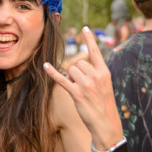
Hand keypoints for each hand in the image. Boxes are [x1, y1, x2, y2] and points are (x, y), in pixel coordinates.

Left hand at [44, 26, 122, 148]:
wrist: (106, 124)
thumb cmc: (104, 105)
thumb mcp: (104, 86)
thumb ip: (94, 74)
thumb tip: (74, 69)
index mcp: (105, 72)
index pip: (96, 52)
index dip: (89, 40)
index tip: (85, 28)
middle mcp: (96, 76)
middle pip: (78, 63)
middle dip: (76, 72)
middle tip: (84, 86)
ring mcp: (87, 85)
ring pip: (70, 71)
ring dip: (70, 79)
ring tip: (79, 91)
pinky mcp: (77, 94)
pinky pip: (62, 79)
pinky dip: (52, 73)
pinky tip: (45, 66)